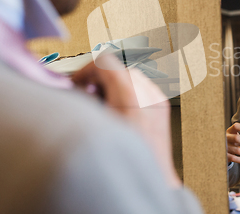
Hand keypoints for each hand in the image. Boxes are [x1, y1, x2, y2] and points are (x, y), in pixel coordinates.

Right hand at [72, 55, 180, 187]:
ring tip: (102, 103)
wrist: (151, 178)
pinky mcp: (162, 105)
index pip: (105, 62)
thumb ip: (85, 101)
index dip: (86, 69)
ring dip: (113, 83)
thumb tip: (78, 88)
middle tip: (85, 94)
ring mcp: (158, 98)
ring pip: (130, 75)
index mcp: (131, 95)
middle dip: (99, 77)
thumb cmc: (122, 158)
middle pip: (118, 67)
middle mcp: (148, 92)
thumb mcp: (96, 124)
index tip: (77, 82)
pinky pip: (142, 86)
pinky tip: (118, 109)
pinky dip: (127, 90)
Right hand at [226, 123, 239, 163]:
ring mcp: (224, 147)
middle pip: (237, 138)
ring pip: (237, 150)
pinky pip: (234, 158)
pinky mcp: (225, 155)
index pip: (236, 126)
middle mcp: (226, 138)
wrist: (223, 150)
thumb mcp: (239, 138)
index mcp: (230, 131)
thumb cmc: (233, 142)